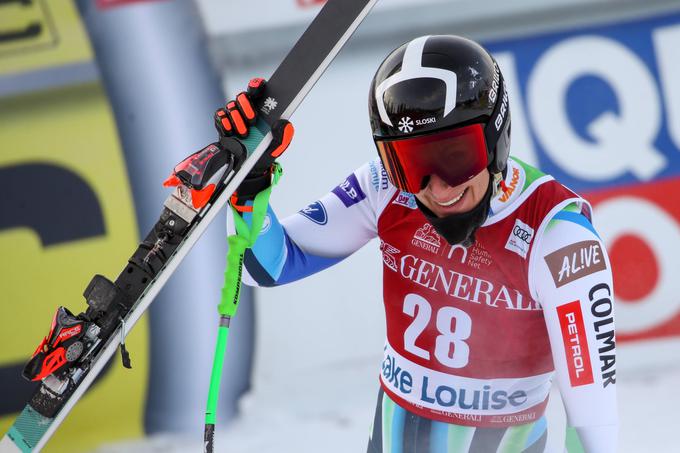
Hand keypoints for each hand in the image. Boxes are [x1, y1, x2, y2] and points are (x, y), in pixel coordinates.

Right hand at [215, 78, 293, 203]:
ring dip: (238, 120)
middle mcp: (246, 107)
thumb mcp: (278, 146)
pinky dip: (225, 123)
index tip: (258, 87)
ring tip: (244, 134)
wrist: (250, 167)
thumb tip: (283, 122)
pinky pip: (220, 116)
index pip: (258, 89)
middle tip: (253, 120)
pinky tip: (230, 132)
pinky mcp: (222, 123)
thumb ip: (284, 135)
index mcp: (262, 107)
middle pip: (242, 95)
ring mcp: (233, 114)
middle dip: (247, 106)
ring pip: (231, 106)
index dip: (257, 85)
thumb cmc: (265, 151)